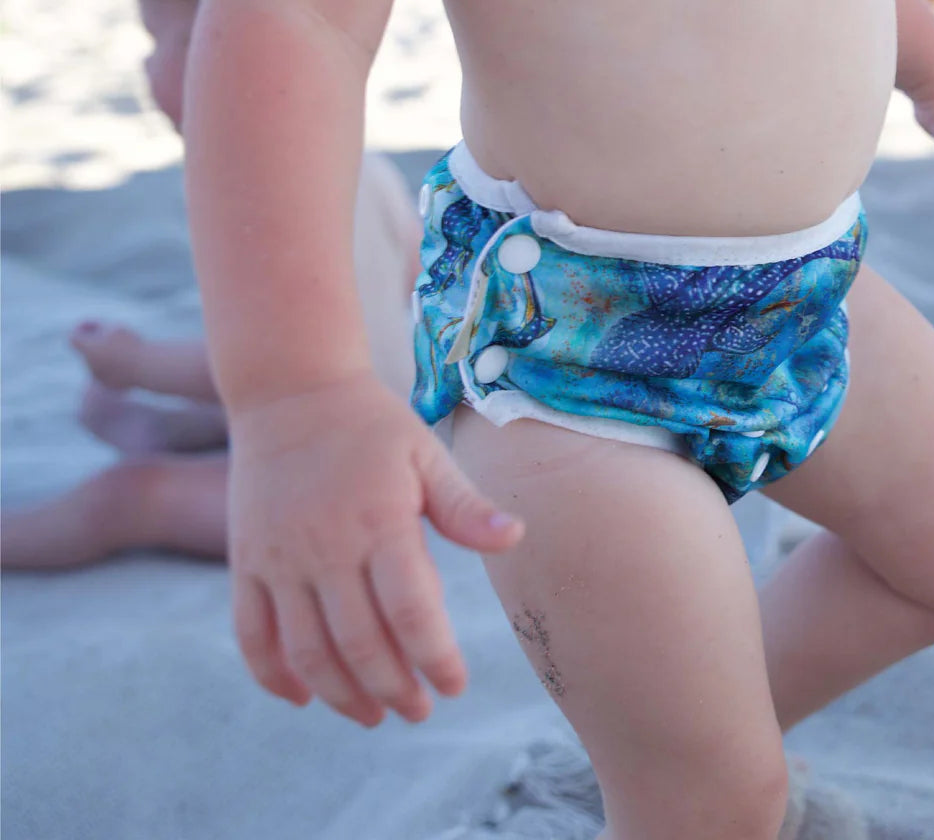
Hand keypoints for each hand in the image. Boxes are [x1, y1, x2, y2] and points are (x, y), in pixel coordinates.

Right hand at [228, 372, 523, 725]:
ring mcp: (279, 559)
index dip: (435, 659)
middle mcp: (325, 548)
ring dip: (341, 696)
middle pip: (360, 645)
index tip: (454, 686)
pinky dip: (273, 675)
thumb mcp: (425, 453)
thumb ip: (465, 505)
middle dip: (394, 690)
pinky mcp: (247, 561)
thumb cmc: (370, 424)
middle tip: (419, 710)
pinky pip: (252, 634)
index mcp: (379, 522)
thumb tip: (515, 538)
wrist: (290, 390)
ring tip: (373, 715)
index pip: (411, 613)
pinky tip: (304, 697)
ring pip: (306, 652)